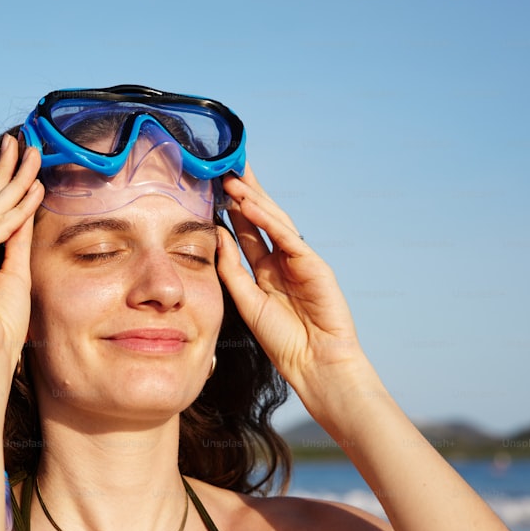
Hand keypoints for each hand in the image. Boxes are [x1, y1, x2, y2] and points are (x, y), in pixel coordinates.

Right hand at [0, 135, 43, 392]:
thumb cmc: (0, 329)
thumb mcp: (15, 274)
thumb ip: (16, 241)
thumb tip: (25, 209)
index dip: (0, 184)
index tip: (17, 159)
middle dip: (6, 171)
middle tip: (23, 141)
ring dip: (16, 183)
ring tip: (36, 158)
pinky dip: (17, 212)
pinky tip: (35, 193)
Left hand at [216, 163, 375, 418]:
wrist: (314, 364)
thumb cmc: (282, 340)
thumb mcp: (246, 300)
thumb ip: (232, 268)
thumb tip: (216, 235)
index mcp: (266, 269)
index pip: (247, 230)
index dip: (232, 208)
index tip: (214, 186)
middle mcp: (283, 259)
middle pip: (262, 218)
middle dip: (245, 192)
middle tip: (226, 166)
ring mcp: (300, 260)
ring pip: (274, 221)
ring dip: (253, 199)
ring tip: (232, 179)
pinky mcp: (314, 265)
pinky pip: (288, 238)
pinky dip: (269, 221)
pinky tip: (252, 205)